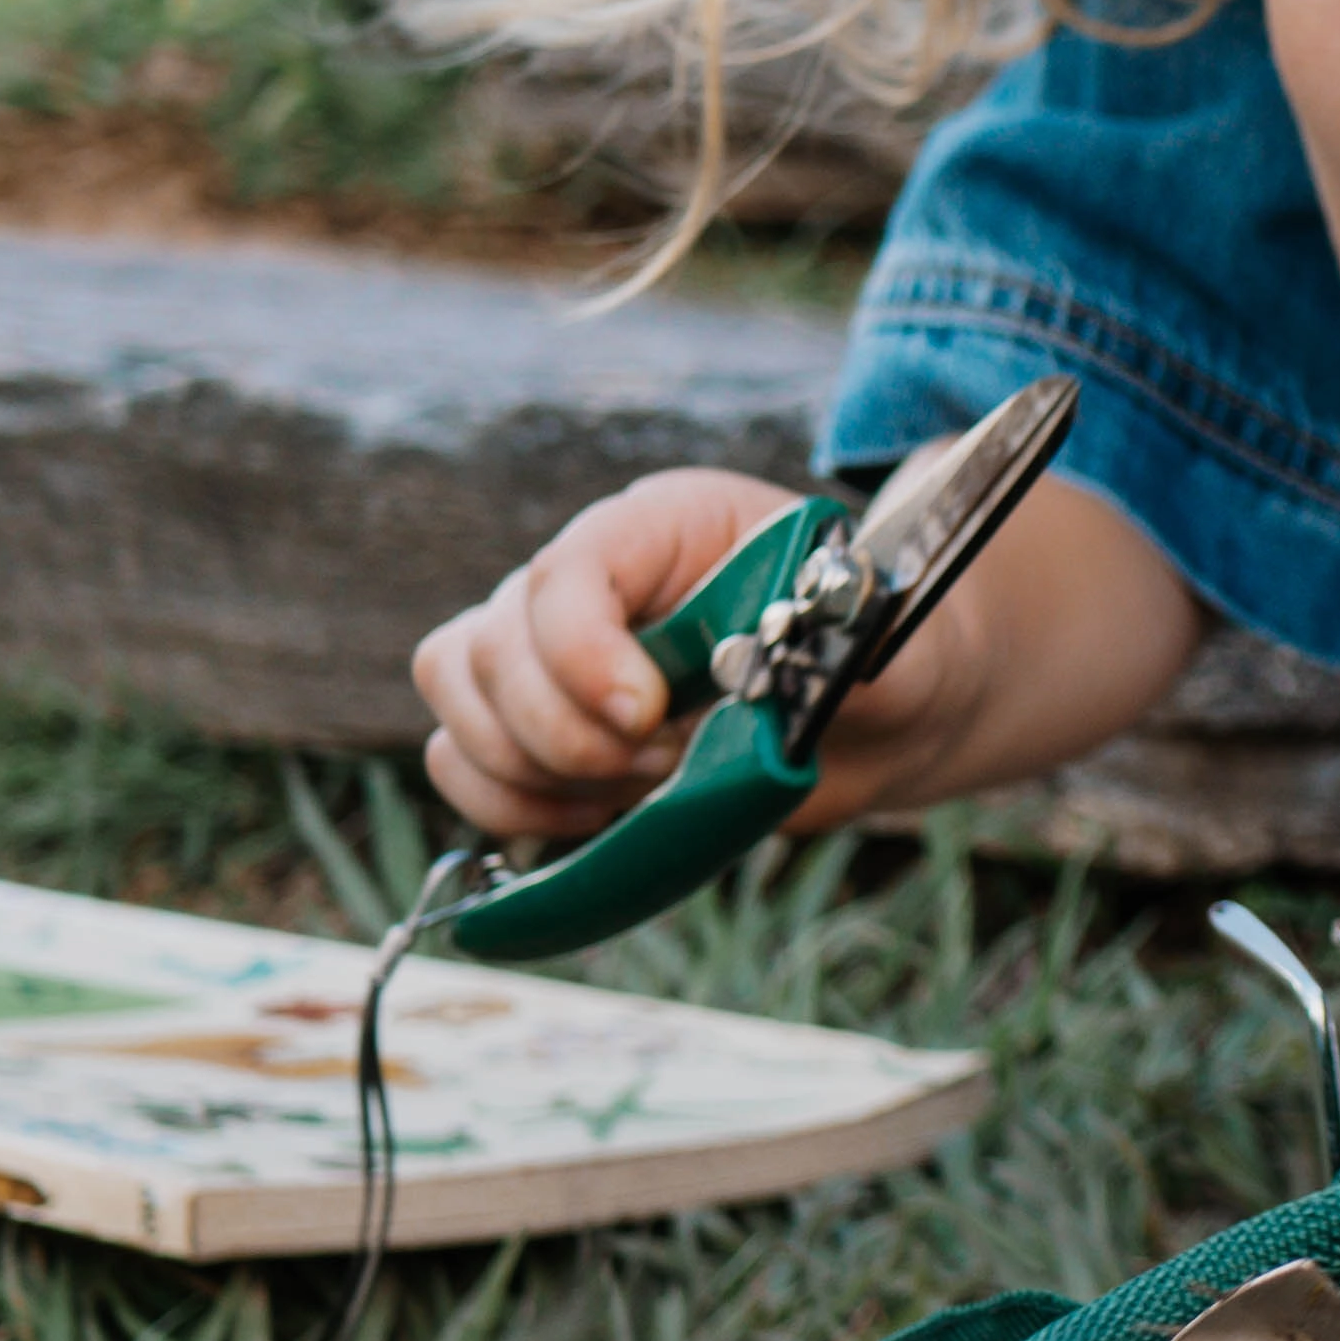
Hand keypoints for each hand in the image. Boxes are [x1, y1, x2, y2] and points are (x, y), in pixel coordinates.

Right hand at [414, 469, 967, 845]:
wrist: (875, 716)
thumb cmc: (879, 657)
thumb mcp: (881, 644)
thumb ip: (835, 657)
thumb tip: (784, 688)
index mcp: (668, 525)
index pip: (567, 570)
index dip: (581, 651)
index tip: (646, 717)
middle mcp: (589, 578)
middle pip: (492, 646)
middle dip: (564, 732)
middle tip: (664, 760)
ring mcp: (550, 650)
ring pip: (458, 697)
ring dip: (534, 769)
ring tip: (644, 780)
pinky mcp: (539, 723)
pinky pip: (460, 759)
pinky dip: (511, 805)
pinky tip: (598, 814)